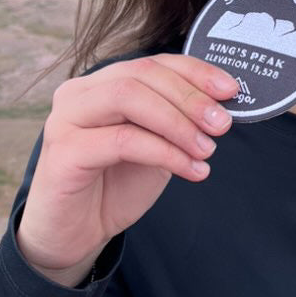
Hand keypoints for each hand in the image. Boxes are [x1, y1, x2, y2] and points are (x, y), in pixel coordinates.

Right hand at [16, 54, 238, 286]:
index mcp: (103, 83)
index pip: (155, 63)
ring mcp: (66, 119)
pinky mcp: (65, 152)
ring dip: (178, 122)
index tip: (230, 90)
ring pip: (129, 98)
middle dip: (190, 98)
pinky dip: (165, 152)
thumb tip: (222, 106)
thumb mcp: (156, 144)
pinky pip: (123, 140)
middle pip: (143, 74)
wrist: (76, 233)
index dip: (195, 72)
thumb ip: (177, 120)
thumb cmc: (115, 184)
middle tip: (222, 124)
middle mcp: (80, 92)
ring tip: (207, 149)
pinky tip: (191, 169)